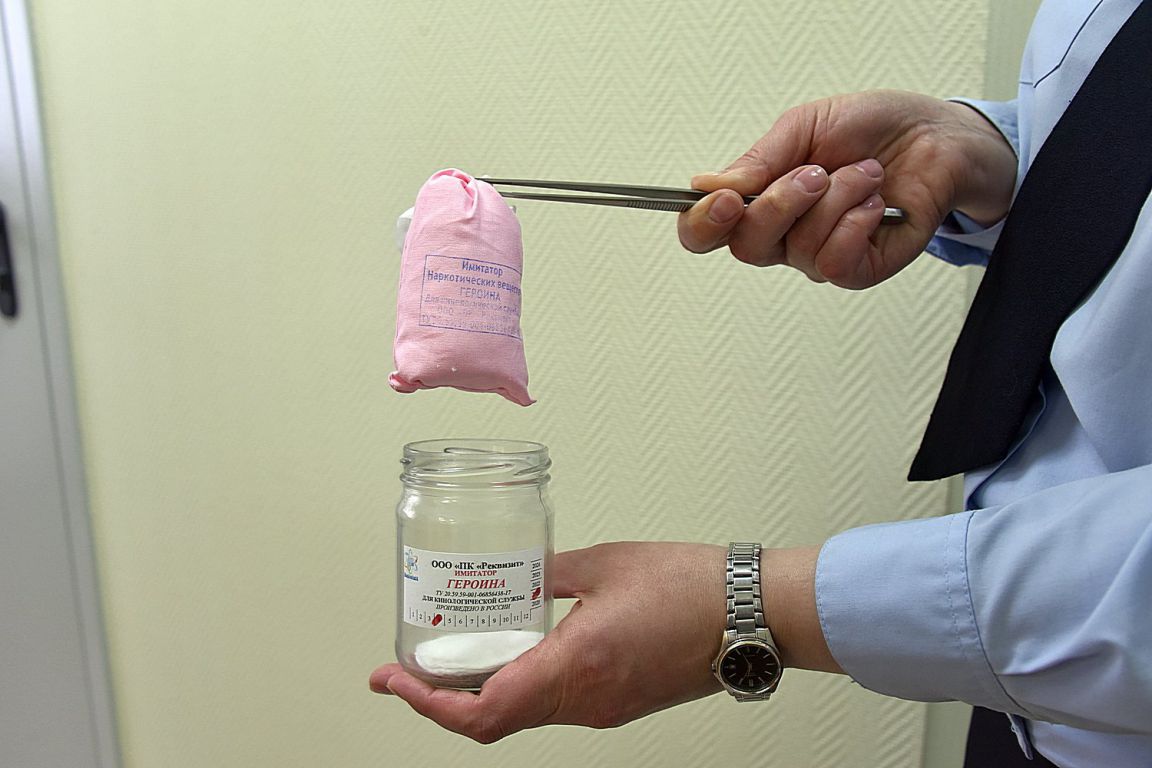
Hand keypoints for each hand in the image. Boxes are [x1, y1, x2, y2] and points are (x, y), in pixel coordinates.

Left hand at [371, 542, 726, 741]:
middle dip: (442, 701)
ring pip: (524, 715)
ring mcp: (604, 709)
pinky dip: (520, 687)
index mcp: (575, 666)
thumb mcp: (605, 564)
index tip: (392, 679)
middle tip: (410, 670)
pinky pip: (555, 706)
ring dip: (482, 693)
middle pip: (494, 721)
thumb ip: (549, 571)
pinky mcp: (621, 703)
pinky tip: (513, 653)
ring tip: (455, 655)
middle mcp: (585, 702)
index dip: (426, 703)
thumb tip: (517, 573)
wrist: (750, 615)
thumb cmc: (690, 587)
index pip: (481, 711)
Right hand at [678, 90, 1016, 288]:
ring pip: (798, 248)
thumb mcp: (805, 125)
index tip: (722, 199)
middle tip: (815, 171)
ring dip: (836, 199)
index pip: (705, 231)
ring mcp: (817, 255)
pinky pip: (834, 262)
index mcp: (757, 199)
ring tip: (864, 174)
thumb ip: (759, 158)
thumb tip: (708, 184)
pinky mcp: (857, 269)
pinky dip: (855, 224)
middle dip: (780, 203)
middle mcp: (781, 235)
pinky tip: (874, 204)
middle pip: (746, 245)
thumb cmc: (870, 129)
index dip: (701, 223)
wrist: (935, 136)